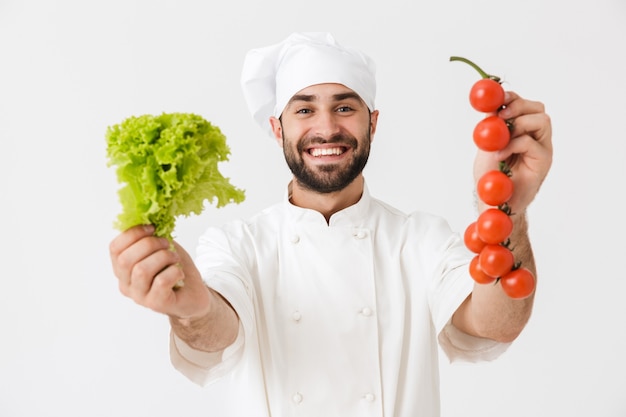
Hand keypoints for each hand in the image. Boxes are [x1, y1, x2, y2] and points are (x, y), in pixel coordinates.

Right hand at [109, 225, 210, 319]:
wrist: (194, 294)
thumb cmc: (175, 269)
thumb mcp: (162, 247)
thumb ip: (151, 236)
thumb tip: (146, 216)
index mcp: (123, 269)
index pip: (115, 248)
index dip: (132, 234)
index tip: (152, 228)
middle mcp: (126, 284)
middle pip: (126, 259)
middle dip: (149, 244)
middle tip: (166, 244)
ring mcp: (140, 296)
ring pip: (142, 270)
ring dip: (163, 257)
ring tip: (174, 258)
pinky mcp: (156, 304)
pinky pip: (161, 281)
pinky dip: (174, 271)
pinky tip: (179, 272)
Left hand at [473, 91, 552, 213]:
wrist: (494, 202)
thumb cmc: (491, 177)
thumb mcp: (486, 146)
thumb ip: (490, 127)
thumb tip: (488, 105)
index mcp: (523, 130)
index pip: (523, 104)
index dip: (511, 97)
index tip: (497, 98)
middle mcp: (537, 136)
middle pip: (538, 108)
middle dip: (518, 106)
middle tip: (501, 115)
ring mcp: (543, 148)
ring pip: (542, 120)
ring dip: (519, 124)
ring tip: (501, 138)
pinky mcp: (544, 161)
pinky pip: (532, 142)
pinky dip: (513, 144)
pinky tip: (500, 154)